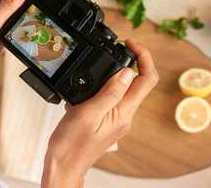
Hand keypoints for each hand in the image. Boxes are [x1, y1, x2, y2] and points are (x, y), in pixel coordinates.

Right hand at [42, 39, 158, 187]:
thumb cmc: (72, 145)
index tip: (129, 43)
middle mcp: (124, 114)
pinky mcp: (106, 120)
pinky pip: (109, 97)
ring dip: (111, 74)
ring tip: (94, 68)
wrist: (62, 166)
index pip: (147, 79)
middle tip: (113, 49)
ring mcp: (116, 118)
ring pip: (122, 88)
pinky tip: (82, 90)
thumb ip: (109, 92)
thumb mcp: (89, 113)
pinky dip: (99, 87)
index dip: (143, 56)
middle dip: (128, 61)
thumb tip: (128, 72)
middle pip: (138, 81)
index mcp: (124, 111)